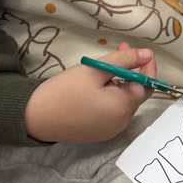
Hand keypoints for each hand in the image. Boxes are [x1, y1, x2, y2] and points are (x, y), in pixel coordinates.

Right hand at [24, 46, 155, 142]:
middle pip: (135, 93)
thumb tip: (148, 54)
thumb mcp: (94, 70)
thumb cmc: (64, 91)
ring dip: (120, 82)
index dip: (147, 67)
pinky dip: (111, 95)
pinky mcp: (98, 132)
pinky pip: (112, 110)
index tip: (142, 51)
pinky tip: (98, 84)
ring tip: (105, 66)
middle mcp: (121, 123)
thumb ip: (124, 61)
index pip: (147, 86)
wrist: (34, 117)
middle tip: (120, 49)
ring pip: (123, 101)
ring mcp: (109, 130)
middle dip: (131, 71)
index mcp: (122, 108)